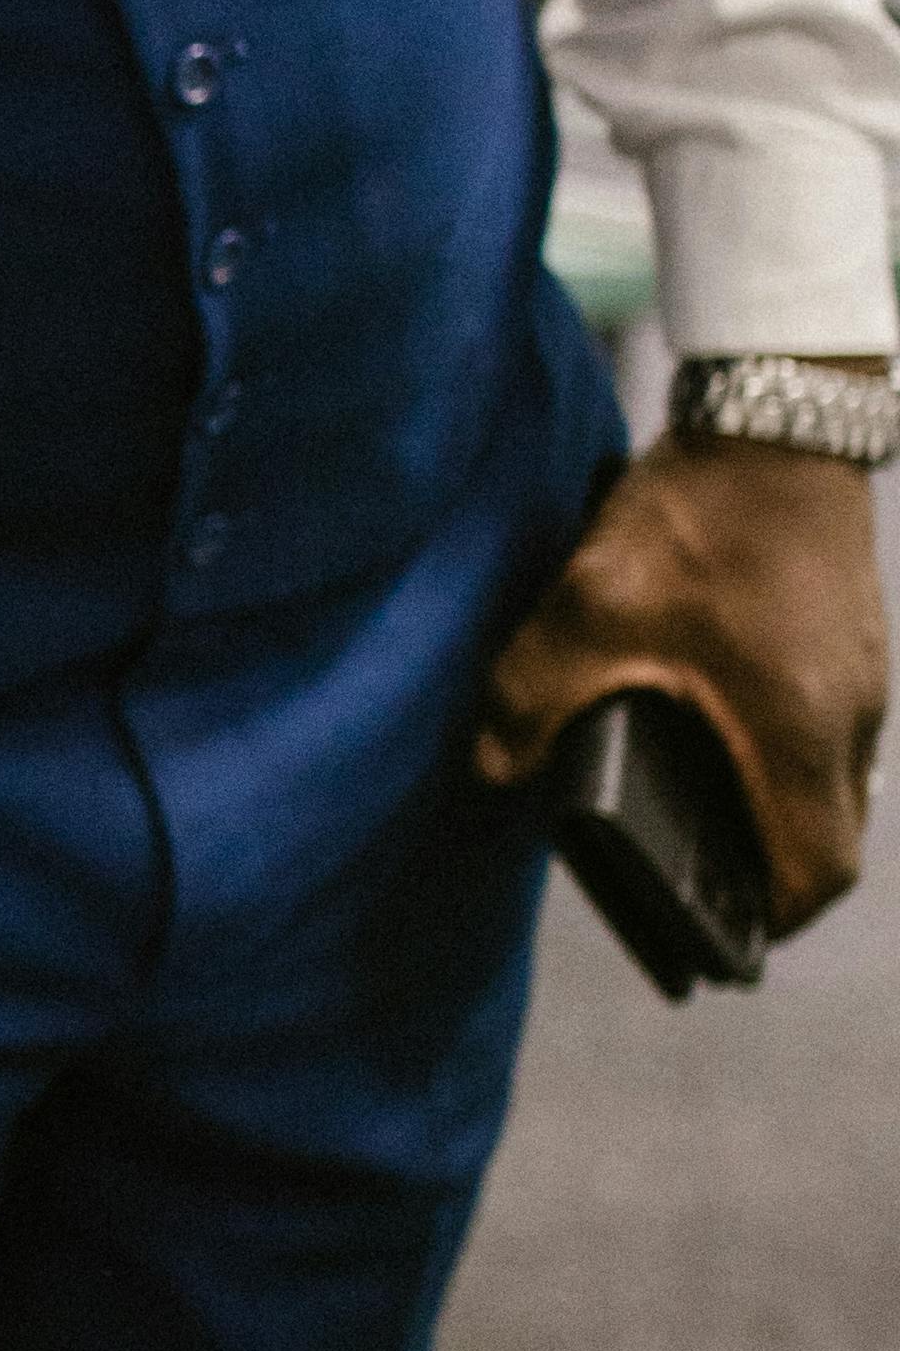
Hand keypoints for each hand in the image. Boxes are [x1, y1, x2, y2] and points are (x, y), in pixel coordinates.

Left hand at [475, 429, 886, 935]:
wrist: (778, 412)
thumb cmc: (697, 519)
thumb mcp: (586, 610)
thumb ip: (526, 699)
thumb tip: (489, 771)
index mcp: (798, 736)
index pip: (818, 874)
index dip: (771, 924)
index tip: (723, 938)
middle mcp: (852, 718)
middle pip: (830, 836)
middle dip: (768, 873)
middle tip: (699, 886)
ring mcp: (865, 674)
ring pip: (834, 780)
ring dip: (776, 808)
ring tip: (697, 813)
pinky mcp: (853, 636)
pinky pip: (829, 725)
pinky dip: (781, 750)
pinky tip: (716, 727)